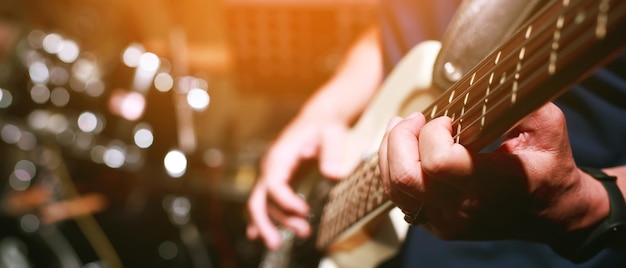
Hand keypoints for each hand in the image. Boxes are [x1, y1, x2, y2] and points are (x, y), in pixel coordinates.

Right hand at [246, 111, 349, 249]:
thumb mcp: (331, 133)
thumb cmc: (324, 126)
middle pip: (258, 199)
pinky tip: (258, 235)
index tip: (306, 211)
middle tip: (278, 243)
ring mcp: (271, 174)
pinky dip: (261, 219)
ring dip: (277, 223)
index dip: (286, 201)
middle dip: (266, 222)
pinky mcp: (277, 180)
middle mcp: (270, 166)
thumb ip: (332, 153)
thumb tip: (334, 175)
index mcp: (280, 155)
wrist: (318, 119)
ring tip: (302, 234)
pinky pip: (264, 201)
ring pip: (263, 204)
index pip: (273, 184)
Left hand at [378, 103, 608, 242]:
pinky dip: (392, 167)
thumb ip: (520, 101)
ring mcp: (446, 221)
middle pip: (405, 177)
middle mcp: (464, 209)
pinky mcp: (435, 224)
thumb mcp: (548, 127)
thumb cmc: (548, 167)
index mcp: (492, 186)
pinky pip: (398, 196)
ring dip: (391, 150)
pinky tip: (403, 148)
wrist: (552, 213)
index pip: (439, 162)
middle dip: (400, 138)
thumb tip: (491, 79)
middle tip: (415, 119)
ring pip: (394, 188)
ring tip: (403, 127)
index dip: (433, 133)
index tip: (447, 120)